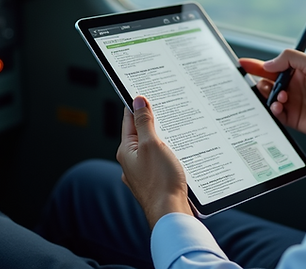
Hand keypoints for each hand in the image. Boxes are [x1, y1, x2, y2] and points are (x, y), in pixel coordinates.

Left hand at [116, 96, 191, 228]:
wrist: (170, 213)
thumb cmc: (161, 182)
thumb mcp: (152, 144)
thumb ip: (144, 122)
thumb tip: (138, 101)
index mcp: (126, 151)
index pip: (129, 120)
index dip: (136, 105)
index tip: (143, 92)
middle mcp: (131, 162)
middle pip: (141, 134)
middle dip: (152, 121)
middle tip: (164, 106)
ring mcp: (143, 173)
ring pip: (151, 148)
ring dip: (162, 138)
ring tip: (174, 127)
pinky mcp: (155, 182)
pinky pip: (160, 161)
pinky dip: (168, 153)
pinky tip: (179, 151)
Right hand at [241, 51, 305, 151]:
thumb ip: (290, 59)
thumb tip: (269, 64)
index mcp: (296, 72)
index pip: (272, 66)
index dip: (255, 65)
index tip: (241, 65)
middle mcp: (292, 87)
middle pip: (266, 83)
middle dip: (260, 84)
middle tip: (262, 85)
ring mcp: (291, 103)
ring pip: (268, 99)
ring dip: (269, 97)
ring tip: (281, 97)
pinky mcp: (292, 118)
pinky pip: (275, 115)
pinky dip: (273, 110)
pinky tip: (279, 107)